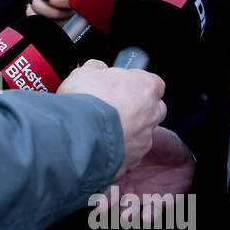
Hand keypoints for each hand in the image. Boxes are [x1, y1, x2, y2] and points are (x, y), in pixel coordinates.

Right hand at [58, 60, 165, 177]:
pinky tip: (97, 146)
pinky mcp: (132, 161)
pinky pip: (127, 155)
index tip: (120, 86)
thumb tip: (96, 69)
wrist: (75, 135)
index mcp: (145, 87)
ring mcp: (143, 140)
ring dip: (125, 132)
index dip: (135, 85)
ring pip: (140, 135)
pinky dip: (116, 151)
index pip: (152, 83)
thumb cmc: (84, 100)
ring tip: (99, 130)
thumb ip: (96, 69)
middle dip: (137, 109)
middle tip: (113, 107)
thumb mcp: (84, 72)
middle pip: (153, 110)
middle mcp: (151, 114)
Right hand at [94, 126, 194, 223]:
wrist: (186, 155)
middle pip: (110, 198)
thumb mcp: (148, 137)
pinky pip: (151, 213)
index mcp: (120, 169)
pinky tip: (146, 217)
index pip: (104, 178)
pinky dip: (148, 216)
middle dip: (105, 203)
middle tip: (101, 206)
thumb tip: (119, 124)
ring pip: (128, 210)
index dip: (96, 184)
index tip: (90, 187)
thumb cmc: (163, 143)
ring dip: (126, 214)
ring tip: (126, 215)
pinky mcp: (157, 205)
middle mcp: (125, 186)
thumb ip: (134, 136)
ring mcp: (140, 197)